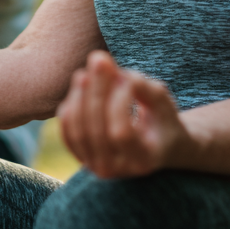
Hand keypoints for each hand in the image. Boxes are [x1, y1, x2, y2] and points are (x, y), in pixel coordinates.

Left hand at [57, 50, 188, 178]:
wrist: (155, 145)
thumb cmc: (161, 119)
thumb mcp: (161, 101)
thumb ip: (140, 85)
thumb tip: (106, 66)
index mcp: (142, 161)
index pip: (121, 133)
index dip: (119, 101)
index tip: (127, 76)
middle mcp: (116, 170)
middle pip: (96, 129)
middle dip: (96, 90)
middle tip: (99, 58)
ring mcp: (95, 166)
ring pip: (78, 129)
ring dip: (81, 94)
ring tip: (88, 70)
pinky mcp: (80, 156)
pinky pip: (67, 129)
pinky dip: (71, 104)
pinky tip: (82, 83)